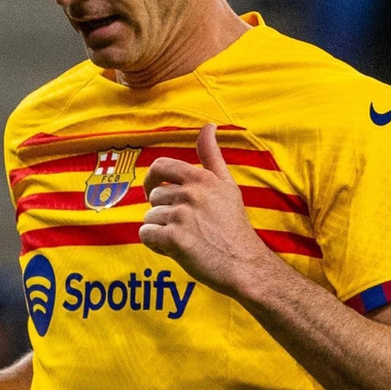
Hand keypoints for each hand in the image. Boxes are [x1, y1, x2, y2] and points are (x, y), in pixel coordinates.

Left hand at [139, 122, 268, 295]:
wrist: (244, 264)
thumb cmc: (234, 226)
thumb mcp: (227, 185)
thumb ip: (212, 155)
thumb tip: (209, 125)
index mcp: (200, 178)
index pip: (159, 166)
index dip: (151, 180)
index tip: (154, 193)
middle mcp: (190, 193)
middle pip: (153, 197)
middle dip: (162, 213)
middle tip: (186, 227)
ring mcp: (182, 215)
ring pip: (149, 218)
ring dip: (161, 231)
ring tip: (185, 240)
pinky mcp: (175, 238)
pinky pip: (146, 235)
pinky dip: (156, 245)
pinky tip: (177, 250)